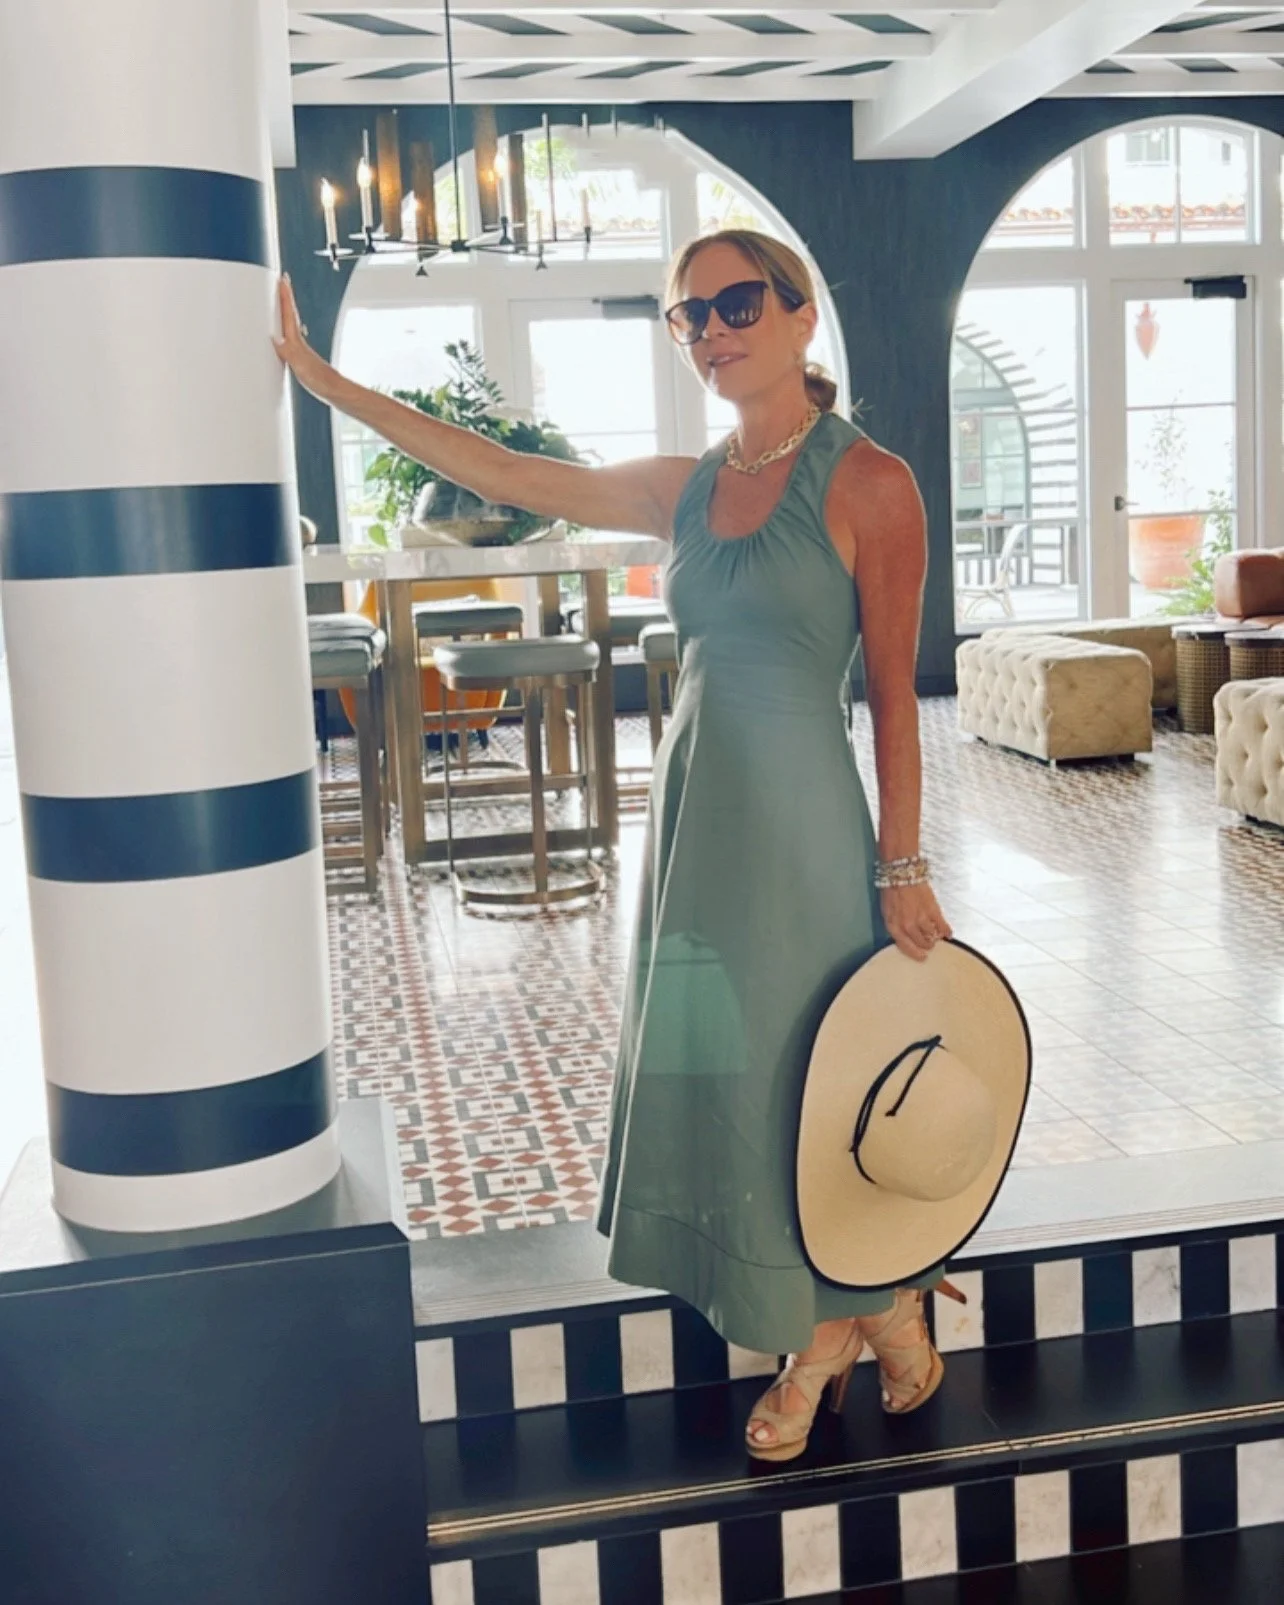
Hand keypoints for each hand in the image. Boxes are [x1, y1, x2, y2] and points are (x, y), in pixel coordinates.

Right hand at [271, 275, 331, 396]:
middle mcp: (298, 342)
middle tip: (280, 283)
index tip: (281, 279)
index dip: (285, 295)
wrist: (333, 391)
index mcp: (296, 341)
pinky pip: (288, 339)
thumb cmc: (320, 380)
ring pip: (289, 325)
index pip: (289, 312)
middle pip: (289, 314)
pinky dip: (284, 331)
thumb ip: (289, 352)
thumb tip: (276, 340)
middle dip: (284, 298)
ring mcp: (300, 350)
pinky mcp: (300, 359)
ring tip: (278, 303)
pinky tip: (281, 337)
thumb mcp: (300, 366)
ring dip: (284, 313)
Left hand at [879, 881, 952, 962]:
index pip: (905, 947)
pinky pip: (942, 927)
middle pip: (921, 943)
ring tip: (935, 935)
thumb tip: (906, 936)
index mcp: (894, 926)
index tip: (922, 957)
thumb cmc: (891, 890)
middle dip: (926, 945)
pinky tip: (948, 934)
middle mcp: (907, 925)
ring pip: (932, 936)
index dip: (915, 954)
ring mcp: (921, 919)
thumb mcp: (887, 911)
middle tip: (929, 943)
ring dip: (934, 937)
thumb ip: (896, 925)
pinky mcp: (933, 911)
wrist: (901, 873)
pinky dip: (946, 931)